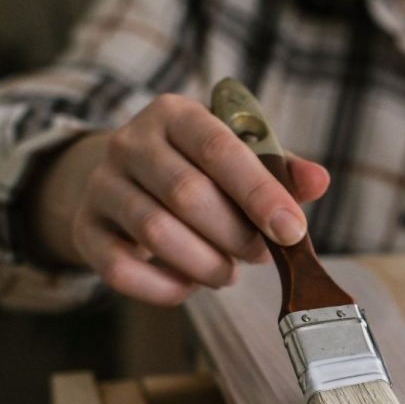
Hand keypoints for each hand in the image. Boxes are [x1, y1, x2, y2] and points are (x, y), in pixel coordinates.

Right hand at [35, 93, 329, 305]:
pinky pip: (121, 270)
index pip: (221, 150)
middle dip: (235, 236)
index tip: (292, 231)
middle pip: (187, 194)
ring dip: (205, 264)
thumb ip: (281, 170)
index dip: (260, 194)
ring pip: (155, 232)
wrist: (127, 182)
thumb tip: (319, 181)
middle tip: (259, 254)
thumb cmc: (199, 171)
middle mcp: (131, 142)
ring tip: (227, 273)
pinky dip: (165, 289)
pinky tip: (189, 286)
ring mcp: (102, 185)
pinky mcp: (86, 229)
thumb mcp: (241, 159)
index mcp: (177, 114)